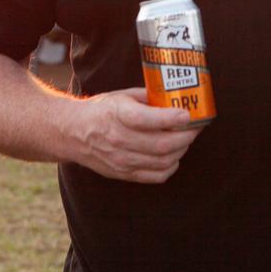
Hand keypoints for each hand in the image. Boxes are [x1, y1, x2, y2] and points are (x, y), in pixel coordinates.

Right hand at [70, 87, 201, 182]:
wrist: (73, 133)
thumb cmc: (101, 110)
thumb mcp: (122, 95)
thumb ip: (148, 97)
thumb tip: (174, 98)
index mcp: (119, 115)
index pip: (149, 120)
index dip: (171, 118)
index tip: (187, 114)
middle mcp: (120, 140)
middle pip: (162, 144)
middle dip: (186, 136)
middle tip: (196, 127)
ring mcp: (122, 160)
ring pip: (162, 161)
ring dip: (181, 150)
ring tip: (187, 139)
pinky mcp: (124, 174)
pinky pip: (155, 176)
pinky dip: (171, 167)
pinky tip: (174, 156)